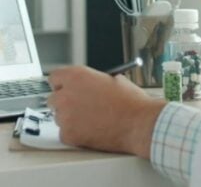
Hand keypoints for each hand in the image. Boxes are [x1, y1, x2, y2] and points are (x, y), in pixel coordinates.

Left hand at [47, 66, 165, 156]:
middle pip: (53, 98)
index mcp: (77, 75)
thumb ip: (93, 80)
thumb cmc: (130, 101)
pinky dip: (75, 133)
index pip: (54, 77)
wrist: (138, 122)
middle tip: (80, 107)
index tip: (66, 88)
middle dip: (64, 102)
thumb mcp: (112, 78)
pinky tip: (91, 130)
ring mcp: (65, 115)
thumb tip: (86, 85)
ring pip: (59, 117)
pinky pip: (64, 133)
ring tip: (91, 119)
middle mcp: (67, 93)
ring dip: (70, 118)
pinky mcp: (68, 134)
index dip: (62, 84)